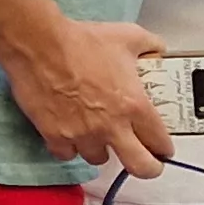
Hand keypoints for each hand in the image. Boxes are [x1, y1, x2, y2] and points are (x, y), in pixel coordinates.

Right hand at [8, 18, 170, 174]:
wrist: (39, 44)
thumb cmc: (81, 41)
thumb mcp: (128, 36)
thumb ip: (151, 46)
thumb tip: (158, 52)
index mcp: (134, 105)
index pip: (160, 142)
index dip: (164, 148)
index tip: (161, 147)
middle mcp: (112, 126)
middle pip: (140, 166)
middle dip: (147, 167)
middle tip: (144, 161)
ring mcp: (82, 134)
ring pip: (99, 159)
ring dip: (101, 149)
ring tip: (97, 135)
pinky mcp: (55, 136)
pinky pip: (67, 154)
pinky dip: (69, 147)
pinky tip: (70, 133)